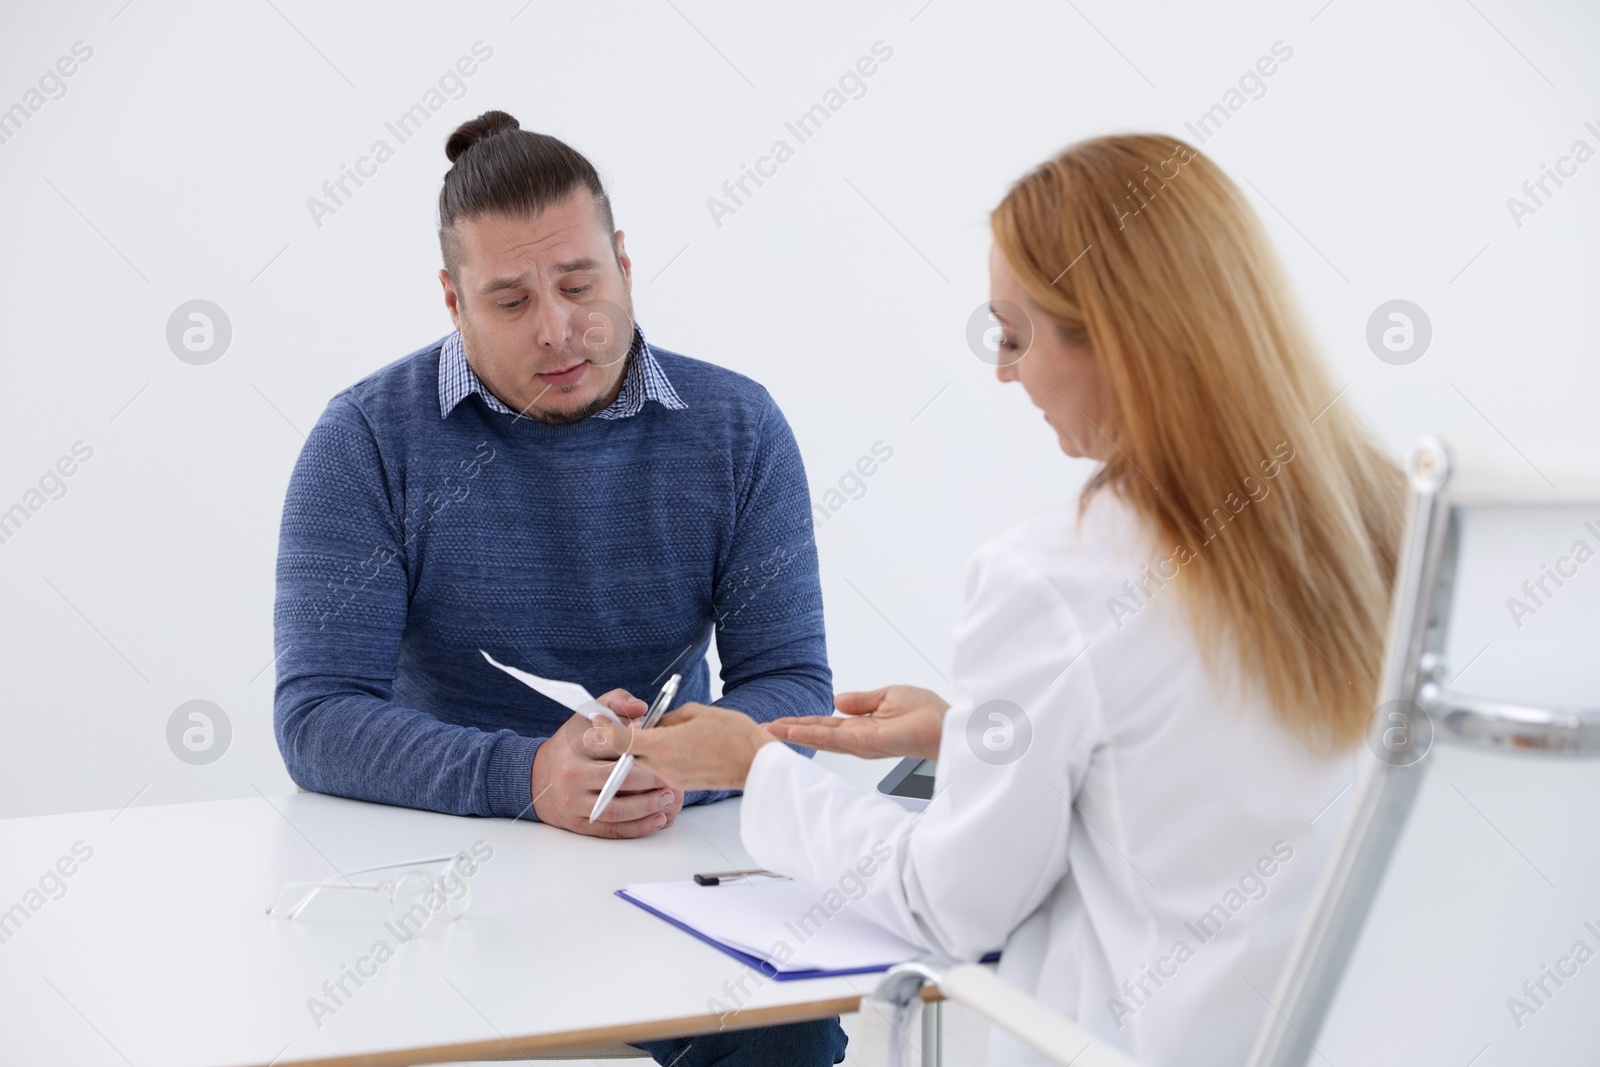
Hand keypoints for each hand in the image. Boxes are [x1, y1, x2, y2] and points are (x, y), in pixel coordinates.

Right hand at [529, 688, 684, 837]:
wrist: (536, 777)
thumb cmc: (570, 745)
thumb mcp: (586, 716)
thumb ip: (615, 702)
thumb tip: (641, 708)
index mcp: (575, 747)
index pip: (610, 745)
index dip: (638, 745)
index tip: (658, 745)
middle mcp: (572, 776)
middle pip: (616, 780)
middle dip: (649, 780)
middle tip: (671, 776)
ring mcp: (574, 803)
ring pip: (616, 810)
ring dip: (647, 806)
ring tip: (668, 797)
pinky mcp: (579, 824)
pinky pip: (612, 829)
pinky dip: (637, 827)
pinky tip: (657, 818)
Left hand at [588, 702, 774, 791]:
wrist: (756, 764)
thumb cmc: (733, 735)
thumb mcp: (697, 713)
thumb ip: (668, 718)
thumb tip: (656, 724)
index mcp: (663, 746)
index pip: (621, 741)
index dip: (604, 730)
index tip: (596, 719)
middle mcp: (662, 766)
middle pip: (630, 753)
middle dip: (627, 738)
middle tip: (629, 722)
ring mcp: (671, 778)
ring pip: (646, 761)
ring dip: (647, 748)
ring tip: (667, 732)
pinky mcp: (681, 784)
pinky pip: (661, 769)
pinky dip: (662, 757)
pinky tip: (680, 745)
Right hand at [764, 685, 948, 760]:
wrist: (945, 723)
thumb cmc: (926, 712)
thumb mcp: (887, 696)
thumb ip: (860, 700)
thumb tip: (837, 700)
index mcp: (861, 727)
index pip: (825, 725)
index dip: (802, 723)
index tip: (778, 721)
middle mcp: (857, 739)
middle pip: (817, 735)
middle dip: (790, 731)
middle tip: (762, 729)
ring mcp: (860, 743)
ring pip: (820, 738)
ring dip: (794, 733)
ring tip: (769, 730)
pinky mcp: (865, 742)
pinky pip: (833, 737)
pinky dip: (811, 734)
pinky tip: (794, 730)